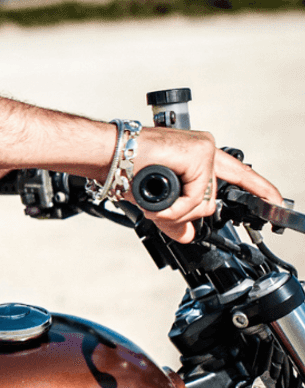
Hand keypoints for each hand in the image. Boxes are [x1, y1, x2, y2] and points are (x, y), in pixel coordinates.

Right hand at [133, 127, 282, 242]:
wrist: (110, 155)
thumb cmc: (126, 169)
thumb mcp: (157, 200)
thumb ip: (176, 218)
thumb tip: (188, 236)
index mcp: (198, 157)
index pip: (238, 175)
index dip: (259, 189)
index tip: (276, 203)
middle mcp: (205, 152)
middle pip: (213, 199)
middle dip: (187, 215)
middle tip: (161, 213)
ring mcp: (204, 152)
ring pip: (205, 201)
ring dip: (178, 212)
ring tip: (156, 206)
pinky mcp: (199, 155)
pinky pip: (197, 196)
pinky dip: (177, 207)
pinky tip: (161, 203)